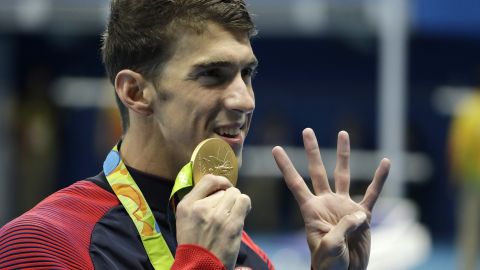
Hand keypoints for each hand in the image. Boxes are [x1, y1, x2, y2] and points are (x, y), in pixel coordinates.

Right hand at [176, 174, 250, 269]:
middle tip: (226, 210)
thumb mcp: (185, 220)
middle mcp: (201, 208)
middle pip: (224, 190)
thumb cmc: (193, 244)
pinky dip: (245, 205)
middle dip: (227, 198)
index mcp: (187, 205)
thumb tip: (217, 192)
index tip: (224, 188)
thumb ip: (196, 204)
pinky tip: (241, 213)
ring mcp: (217, 216)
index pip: (208, 180)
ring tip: (234, 212)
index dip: (221, 181)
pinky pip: (244, 202)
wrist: (199, 266)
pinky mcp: (232, 225)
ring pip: (235, 194)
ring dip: (236, 202)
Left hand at [272, 128, 389, 269]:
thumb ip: (343, 228)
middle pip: (317, 171)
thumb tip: (360, 214)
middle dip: (312, 150)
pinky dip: (380, 179)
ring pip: (343, 175)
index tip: (276, 149)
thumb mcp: (330, 247)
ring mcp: (344, 207)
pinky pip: (373, 194)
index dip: (285, 166)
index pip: (295, 183)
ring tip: (343, 133)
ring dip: (343, 154)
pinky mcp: (362, 216)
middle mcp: (326, 203)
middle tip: (307, 130)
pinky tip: (386, 163)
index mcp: (311, 210)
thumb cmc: (329, 265)